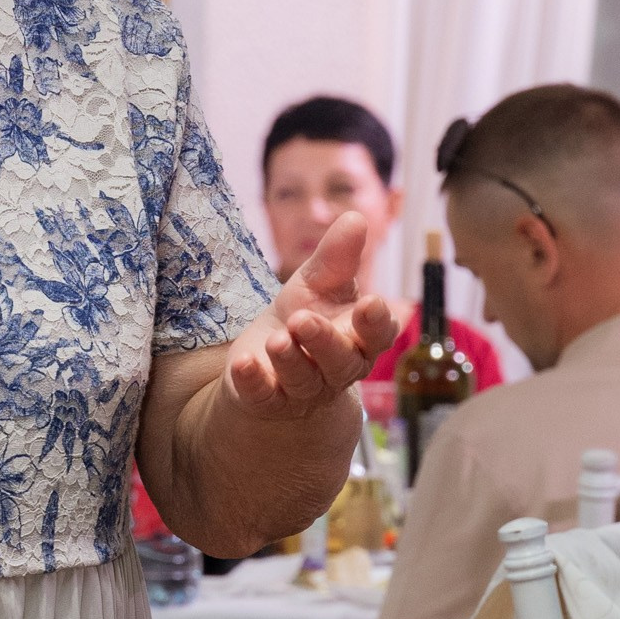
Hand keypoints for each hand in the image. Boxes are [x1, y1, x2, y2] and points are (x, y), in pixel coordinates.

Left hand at [224, 213, 399, 421]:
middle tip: (302, 319)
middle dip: (324, 341)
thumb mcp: (317, 282)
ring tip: (276, 339)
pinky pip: (264, 395)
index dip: (376, 323)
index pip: (376, 334)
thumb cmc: (303, 315)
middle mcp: (337, 369)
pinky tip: (243, 364)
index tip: (370, 303)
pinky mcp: (270, 401)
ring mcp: (304, 389)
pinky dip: (254, 381)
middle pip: (340, 361)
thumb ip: (337, 256)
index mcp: (359, 338)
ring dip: (290, 360)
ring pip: (304, 380)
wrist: (265, 359)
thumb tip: (356, 218)